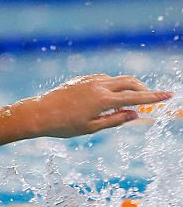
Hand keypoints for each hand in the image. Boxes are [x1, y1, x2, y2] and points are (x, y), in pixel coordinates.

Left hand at [22, 74, 171, 138]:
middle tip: (148, 99)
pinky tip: (107, 96)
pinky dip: (112, 85)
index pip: (136, 97)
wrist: (38, 113)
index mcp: (103, 100)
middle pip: (130, 82)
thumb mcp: (91, 128)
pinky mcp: (81, 79)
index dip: (154, 97)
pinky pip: (103, 79)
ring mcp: (89, 80)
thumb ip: (115, 120)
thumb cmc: (63, 125)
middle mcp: (99, 86)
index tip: (168, 96)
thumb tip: (135, 114)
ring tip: (127, 100)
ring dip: (126, 86)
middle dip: (143, 88)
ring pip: (117, 79)